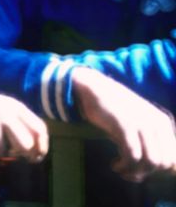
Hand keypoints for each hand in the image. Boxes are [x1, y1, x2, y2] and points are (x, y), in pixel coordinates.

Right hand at [0, 81, 47, 161]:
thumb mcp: (1, 110)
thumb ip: (18, 125)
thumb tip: (35, 152)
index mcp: (12, 105)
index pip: (38, 128)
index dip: (41, 148)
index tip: (35, 158)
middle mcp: (0, 108)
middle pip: (23, 143)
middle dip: (15, 153)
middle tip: (5, 150)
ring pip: (0, 151)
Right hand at [72, 66, 175, 180]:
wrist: (94, 88)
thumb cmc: (114, 108)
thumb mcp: (139, 122)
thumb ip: (150, 140)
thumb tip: (157, 168)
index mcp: (163, 123)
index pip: (173, 159)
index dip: (158, 172)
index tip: (140, 172)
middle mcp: (157, 123)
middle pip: (164, 163)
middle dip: (147, 173)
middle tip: (129, 173)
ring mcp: (142, 123)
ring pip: (150, 162)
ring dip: (135, 172)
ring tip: (121, 170)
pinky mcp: (125, 125)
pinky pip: (132, 155)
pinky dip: (124, 166)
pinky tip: (115, 165)